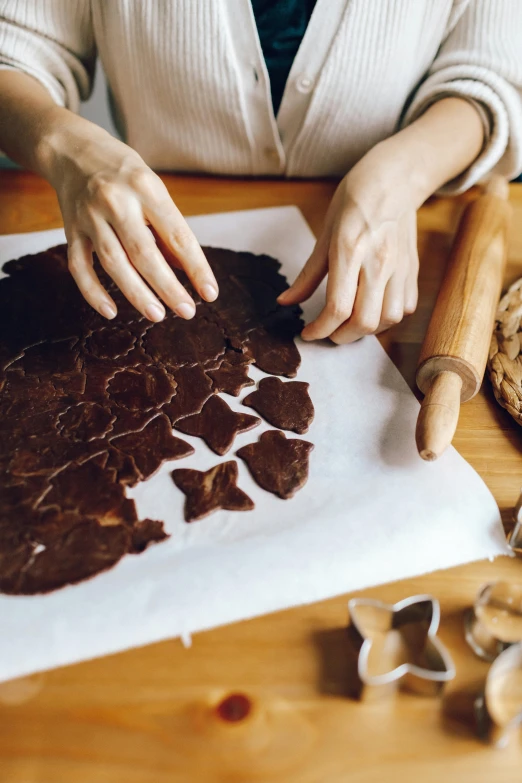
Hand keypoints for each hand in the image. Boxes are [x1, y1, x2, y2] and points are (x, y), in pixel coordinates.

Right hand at [45, 123, 217, 321]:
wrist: (71, 149)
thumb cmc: (124, 173)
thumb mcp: (154, 189)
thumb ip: (167, 229)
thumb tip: (186, 271)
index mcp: (146, 188)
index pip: (177, 235)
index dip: (196, 268)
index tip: (210, 294)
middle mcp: (116, 201)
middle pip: (144, 253)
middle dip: (168, 287)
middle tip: (187, 312)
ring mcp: (89, 216)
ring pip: (113, 262)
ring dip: (136, 293)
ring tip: (157, 315)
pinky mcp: (70, 230)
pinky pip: (79, 266)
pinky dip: (93, 292)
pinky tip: (111, 312)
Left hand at [278, 144, 418, 342]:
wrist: (394, 178)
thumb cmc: (354, 201)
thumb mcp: (324, 235)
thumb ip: (307, 275)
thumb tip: (285, 302)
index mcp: (350, 251)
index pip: (338, 308)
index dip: (320, 329)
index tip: (308, 332)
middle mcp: (378, 263)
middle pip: (364, 322)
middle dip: (341, 336)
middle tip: (328, 332)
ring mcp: (400, 268)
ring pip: (388, 320)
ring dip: (366, 330)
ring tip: (349, 323)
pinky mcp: (413, 270)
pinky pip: (405, 308)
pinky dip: (387, 318)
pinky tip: (372, 309)